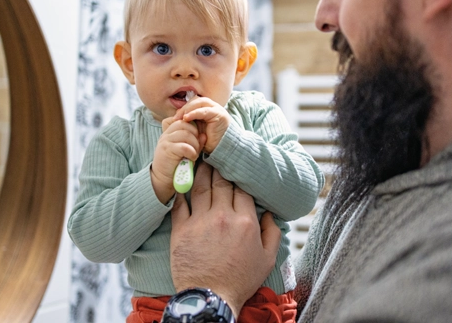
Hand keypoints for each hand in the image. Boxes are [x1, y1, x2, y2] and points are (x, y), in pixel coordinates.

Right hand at [151, 119, 203, 202]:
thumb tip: (204, 135)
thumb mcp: (187, 152)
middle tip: (197, 147)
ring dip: (195, 145)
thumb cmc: (176, 165)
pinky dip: (192, 152)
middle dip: (195, 135)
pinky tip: (191, 158)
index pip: (183, 122)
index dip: (193, 128)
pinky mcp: (167, 150)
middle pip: (185, 125)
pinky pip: (184, 146)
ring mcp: (165, 141)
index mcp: (170, 133)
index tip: (197, 139)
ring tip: (194, 154)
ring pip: (186, 135)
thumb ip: (195, 143)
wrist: (162, 180)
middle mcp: (166, 135)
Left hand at [169, 163, 280, 316]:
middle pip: (221, 182)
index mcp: (245, 221)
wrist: (211, 297)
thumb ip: (272, 233)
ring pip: (200, 187)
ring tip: (200, 160)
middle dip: (219, 166)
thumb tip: (270, 214)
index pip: (242, 188)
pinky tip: (182, 182)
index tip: (236, 167)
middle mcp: (223, 217)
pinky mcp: (181, 230)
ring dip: (201, 171)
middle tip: (216, 154)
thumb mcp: (267, 259)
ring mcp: (200, 222)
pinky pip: (180, 204)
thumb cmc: (240, 280)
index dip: (240, 175)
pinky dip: (181, 191)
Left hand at [173, 97, 231, 153]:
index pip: (193, 102)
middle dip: (184, 107)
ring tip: (181, 117)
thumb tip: (174, 116)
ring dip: (189, 108)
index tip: (175, 118)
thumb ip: (187, 121)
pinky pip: (205, 110)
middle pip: (196, 100)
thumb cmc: (206, 140)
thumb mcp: (194, 129)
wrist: (219, 149)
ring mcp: (216, 109)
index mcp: (206, 108)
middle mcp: (212, 106)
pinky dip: (194, 113)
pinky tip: (187, 118)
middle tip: (176, 117)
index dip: (183, 108)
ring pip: (200, 102)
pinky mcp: (219, 114)